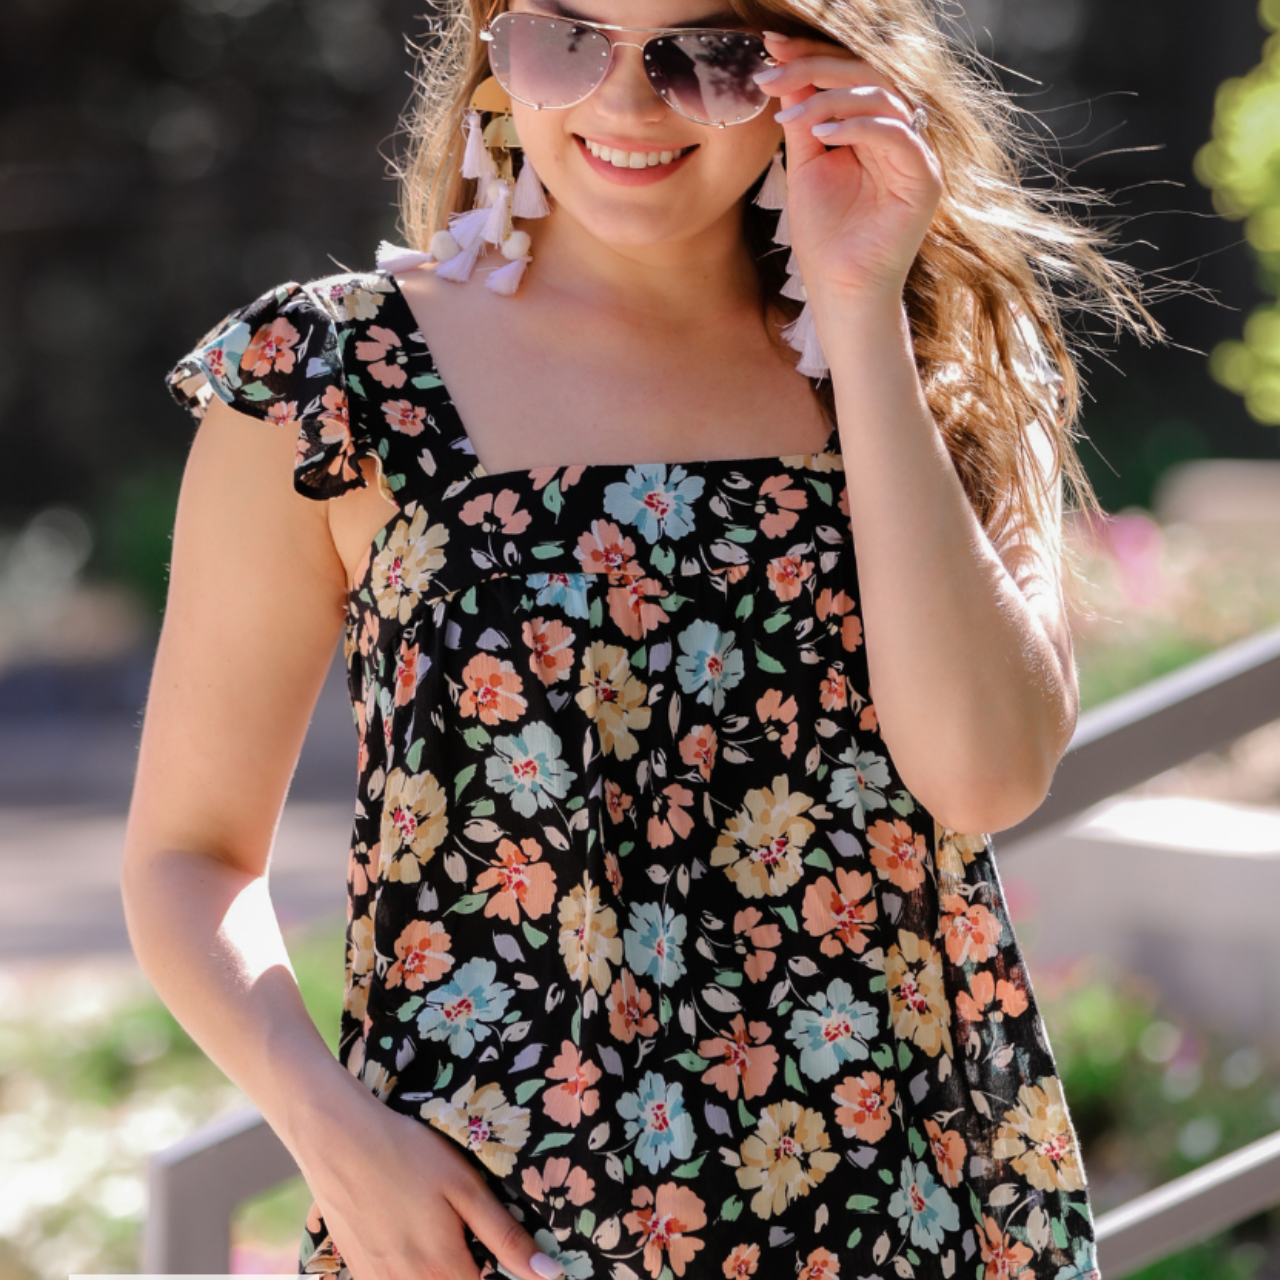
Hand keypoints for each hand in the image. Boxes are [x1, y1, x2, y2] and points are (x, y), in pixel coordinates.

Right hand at [296, 1085, 562, 1279]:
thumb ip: (505, 1236)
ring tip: (444, 1238)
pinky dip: (413, 1273)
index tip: (508, 1262)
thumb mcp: (465, 1187)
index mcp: (441, 1271)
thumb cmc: (408, 1154)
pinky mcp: (358, 1271)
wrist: (337, 1139)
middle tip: (470, 1243)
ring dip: (441, 1273)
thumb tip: (550, 1275)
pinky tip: (416, 1243)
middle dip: (469, 1274)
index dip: (500, 1277)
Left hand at [754, 33, 942, 309]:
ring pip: (881, 97)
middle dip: (815, 66)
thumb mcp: (806, 167)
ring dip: (830, 99)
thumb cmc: (824, 238)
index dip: (810, 58)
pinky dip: (857, 127)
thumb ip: (804, 120)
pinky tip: (822, 135)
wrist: (841, 290)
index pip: (847, 76)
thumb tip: (788, 73)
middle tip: (773, 69)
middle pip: (866, 75)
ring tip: (791, 117)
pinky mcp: (924, 179)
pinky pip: (896, 134)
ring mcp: (916, 155)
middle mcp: (900, 135)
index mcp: (873, 129)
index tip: (769, 48)